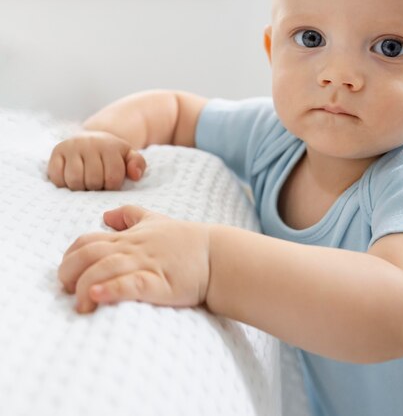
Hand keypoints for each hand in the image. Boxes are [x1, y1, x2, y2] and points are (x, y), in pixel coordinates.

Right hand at [47, 130, 146, 190]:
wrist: (92, 138)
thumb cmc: (112, 153)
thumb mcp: (129, 155)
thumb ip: (137, 164)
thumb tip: (135, 175)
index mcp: (110, 146)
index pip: (112, 178)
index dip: (112, 186)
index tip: (110, 183)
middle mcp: (90, 143)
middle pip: (93, 181)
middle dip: (97, 187)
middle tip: (97, 183)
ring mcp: (71, 147)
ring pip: (74, 180)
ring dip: (80, 188)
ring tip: (85, 183)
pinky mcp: (56, 151)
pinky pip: (57, 177)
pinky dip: (63, 183)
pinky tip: (71, 179)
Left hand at [58, 205, 211, 313]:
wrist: (217, 255)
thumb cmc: (185, 240)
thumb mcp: (156, 220)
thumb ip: (130, 215)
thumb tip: (105, 215)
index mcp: (129, 237)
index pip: (87, 241)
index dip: (69, 257)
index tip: (67, 275)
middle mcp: (133, 248)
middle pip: (89, 254)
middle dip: (69, 272)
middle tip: (67, 290)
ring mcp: (146, 264)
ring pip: (105, 268)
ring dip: (85, 286)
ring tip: (81, 304)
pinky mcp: (160, 283)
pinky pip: (131, 284)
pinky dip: (111, 290)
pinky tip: (98, 296)